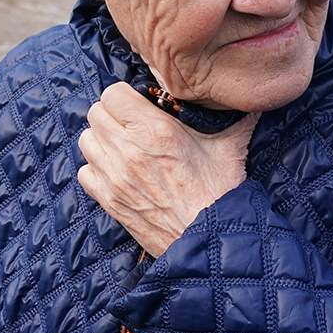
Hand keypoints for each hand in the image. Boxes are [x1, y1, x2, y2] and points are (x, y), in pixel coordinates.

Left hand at [76, 82, 257, 257]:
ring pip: (86, 139)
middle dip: (113, 115)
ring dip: (102, 140)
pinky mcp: (108, 200)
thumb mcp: (230, 146)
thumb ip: (235, 115)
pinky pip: (84, 172)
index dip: (125, 96)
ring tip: (123, 147)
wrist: (208, 239)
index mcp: (155, 130)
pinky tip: (117, 172)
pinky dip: (96, 169)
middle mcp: (128, 149)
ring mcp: (114, 176)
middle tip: (132, 125)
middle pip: (96, 113)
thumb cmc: (220, 193)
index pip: (112, 93)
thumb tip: (247, 96)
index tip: (138, 105)